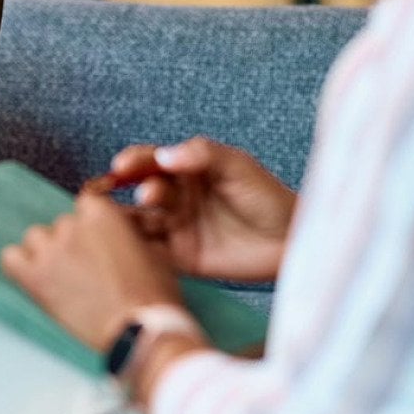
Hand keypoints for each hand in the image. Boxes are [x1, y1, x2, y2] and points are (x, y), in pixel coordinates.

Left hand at [1, 194, 183, 351]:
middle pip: (62, 224)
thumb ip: (130, 233)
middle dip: (73, 243)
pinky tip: (35, 280)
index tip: (98, 244)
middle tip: (86, 270)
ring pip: (35, 238)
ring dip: (47, 253)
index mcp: (101, 212)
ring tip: (63, 278)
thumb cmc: (154, 295)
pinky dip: (20, 267)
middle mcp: (72, 225)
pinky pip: (10, 259)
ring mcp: (51, 250)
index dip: (93, 227)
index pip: (86, 205)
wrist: (142, 330)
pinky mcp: (34, 277)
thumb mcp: (153, 250)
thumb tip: (125, 232)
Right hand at [117, 136, 296, 281]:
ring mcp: (176, 228)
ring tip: (128, 222)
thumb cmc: (268, 197)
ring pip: (139, 221)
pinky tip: (130, 248)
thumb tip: (163, 156)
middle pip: (140, 190)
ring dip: (128, 221)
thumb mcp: (238, 166)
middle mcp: (175, 198)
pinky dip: (136, 250)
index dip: (133, 162)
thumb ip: (202, 154)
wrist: (291, 241)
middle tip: (146, 195)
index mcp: (185, 170)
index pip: (150, 162)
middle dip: (135, 190)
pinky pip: (151, 253)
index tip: (122, 166)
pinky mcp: (180, 258)